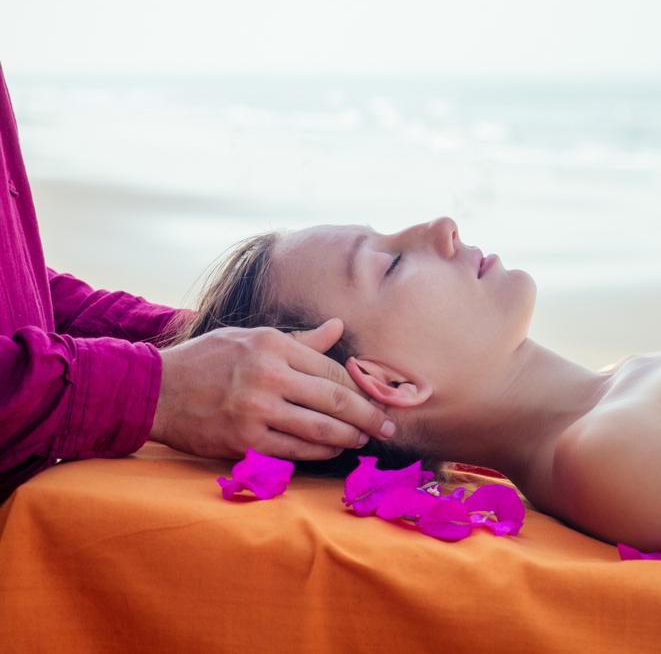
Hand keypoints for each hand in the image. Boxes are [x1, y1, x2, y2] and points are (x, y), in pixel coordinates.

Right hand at [149, 318, 395, 459]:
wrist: (155, 390)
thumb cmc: (207, 359)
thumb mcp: (251, 337)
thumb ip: (300, 339)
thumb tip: (338, 327)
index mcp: (272, 344)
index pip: (330, 369)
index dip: (360, 387)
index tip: (379, 397)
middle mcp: (267, 374)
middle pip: (334, 399)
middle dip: (368, 415)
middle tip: (387, 426)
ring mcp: (255, 410)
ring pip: (319, 428)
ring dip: (349, 437)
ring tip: (364, 440)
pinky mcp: (243, 440)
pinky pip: (294, 450)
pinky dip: (319, 452)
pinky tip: (333, 451)